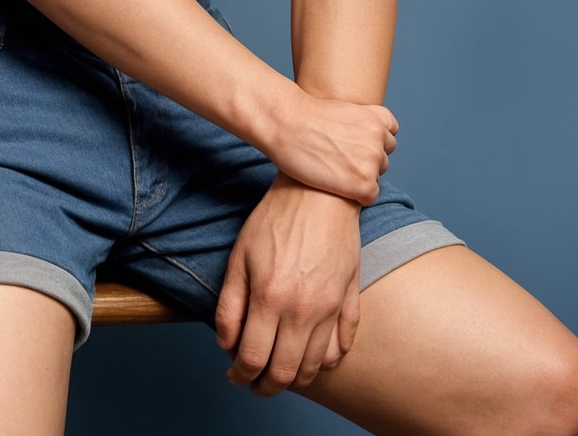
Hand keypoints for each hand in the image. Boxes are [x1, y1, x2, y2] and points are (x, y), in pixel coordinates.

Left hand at [215, 174, 361, 396]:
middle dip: (265, 386)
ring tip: (280, 371)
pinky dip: (327, 360)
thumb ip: (230, 305)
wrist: (319, 190)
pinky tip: (311, 353)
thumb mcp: (240, 256)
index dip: (239, 375)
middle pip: (286, 373)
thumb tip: (227, 344)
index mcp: (271, 298)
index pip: (253, 359)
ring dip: (295, 378)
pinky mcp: (350, 300)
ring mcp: (331, 307)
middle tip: (254, 382)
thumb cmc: (275, 219)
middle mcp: (304, 310)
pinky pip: (343, 347)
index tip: (234, 375)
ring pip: (315, 367)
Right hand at [268, 86, 397, 204]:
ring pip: (377, 176)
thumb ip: (361, 125)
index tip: (354, 144)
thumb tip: (365, 147)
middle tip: (338, 160)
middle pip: (383, 157)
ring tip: (334, 172)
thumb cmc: (305, 119)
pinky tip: (335, 186)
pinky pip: (370, 196)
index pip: (390, 133)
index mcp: (376, 118)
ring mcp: (373, 160)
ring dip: (360, 177)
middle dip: (366, 161)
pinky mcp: (364, 183)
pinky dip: (355, 196)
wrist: (286, 124)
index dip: (373, 141)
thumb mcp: (342, 110)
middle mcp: (379, 138)